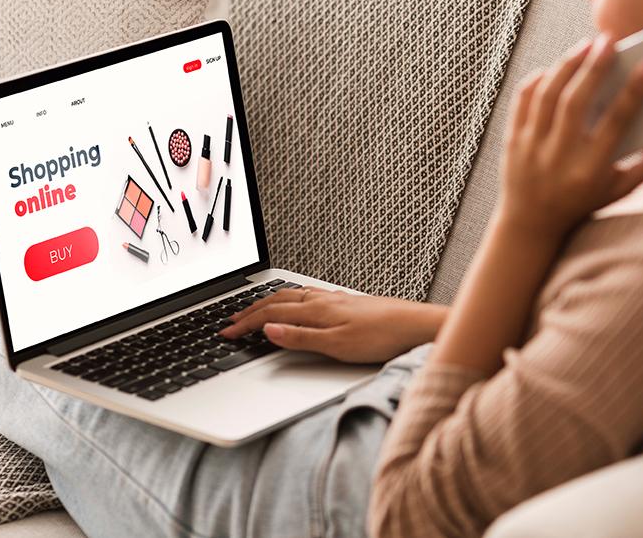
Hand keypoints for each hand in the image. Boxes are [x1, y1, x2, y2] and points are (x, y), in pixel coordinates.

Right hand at [218, 288, 445, 363]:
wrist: (417, 326)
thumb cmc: (382, 337)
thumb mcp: (337, 345)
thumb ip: (301, 338)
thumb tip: (268, 331)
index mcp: (317, 310)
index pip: (271, 315)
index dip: (245, 324)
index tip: (226, 332)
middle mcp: (324, 300)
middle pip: (278, 301)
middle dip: (251, 310)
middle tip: (231, 319)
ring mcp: (336, 300)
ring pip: (294, 296)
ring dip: (270, 303)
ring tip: (256, 308)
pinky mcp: (348, 304)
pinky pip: (309, 296)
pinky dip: (291, 300)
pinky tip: (297, 303)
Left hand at [499, 33, 642, 239]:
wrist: (529, 225)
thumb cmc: (581, 204)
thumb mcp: (618, 191)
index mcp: (590, 170)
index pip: (615, 123)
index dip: (634, 91)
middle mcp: (558, 157)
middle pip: (575, 102)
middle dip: (595, 67)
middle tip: (610, 41)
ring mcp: (531, 147)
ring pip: (546, 95)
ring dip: (567, 65)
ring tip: (586, 46)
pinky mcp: (511, 139)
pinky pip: (523, 99)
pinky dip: (538, 79)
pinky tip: (556, 68)